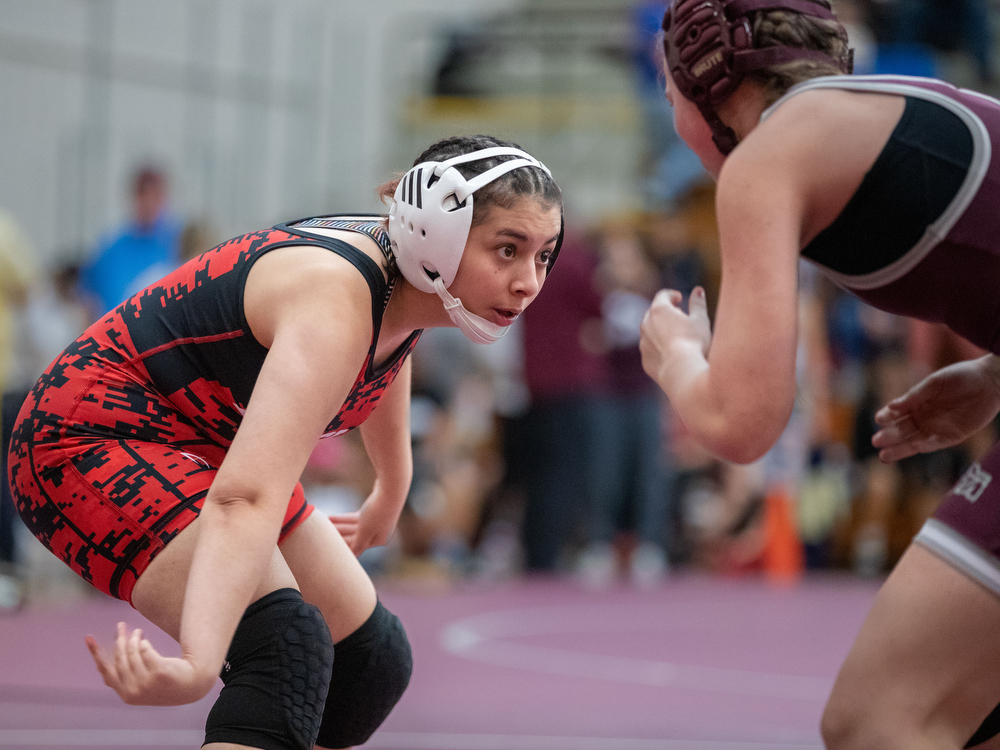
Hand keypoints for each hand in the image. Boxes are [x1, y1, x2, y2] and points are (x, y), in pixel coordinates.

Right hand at [85, 622, 215, 705]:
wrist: (194, 684)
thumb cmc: (167, 680)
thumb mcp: (143, 681)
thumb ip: (127, 673)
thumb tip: (111, 653)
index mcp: (127, 695)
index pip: (106, 671)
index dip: (96, 654)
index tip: (88, 638)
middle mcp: (134, 691)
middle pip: (119, 658)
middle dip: (119, 639)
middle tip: (121, 626)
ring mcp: (146, 683)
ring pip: (132, 652)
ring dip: (134, 638)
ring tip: (138, 631)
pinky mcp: (159, 673)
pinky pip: (145, 650)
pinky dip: (144, 643)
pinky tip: (146, 641)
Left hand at [330, 483, 403, 555]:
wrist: (391, 489)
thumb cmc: (378, 512)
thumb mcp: (365, 532)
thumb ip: (358, 545)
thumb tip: (353, 558)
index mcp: (380, 540)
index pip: (358, 546)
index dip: (342, 546)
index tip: (329, 547)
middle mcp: (380, 532)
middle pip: (355, 536)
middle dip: (339, 535)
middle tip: (322, 535)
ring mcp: (377, 520)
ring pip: (353, 526)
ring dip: (338, 525)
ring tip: (323, 525)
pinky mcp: (372, 509)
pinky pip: (355, 518)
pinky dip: (344, 518)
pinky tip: (332, 517)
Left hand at [639, 286, 711, 389]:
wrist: (681, 372)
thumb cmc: (693, 342)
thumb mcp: (700, 320)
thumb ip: (698, 303)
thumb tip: (698, 290)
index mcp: (659, 310)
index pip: (663, 295)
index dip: (672, 295)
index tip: (680, 299)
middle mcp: (646, 324)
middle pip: (653, 313)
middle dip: (665, 312)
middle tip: (678, 315)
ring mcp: (643, 342)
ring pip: (649, 332)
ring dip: (660, 330)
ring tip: (675, 334)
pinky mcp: (645, 359)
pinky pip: (651, 349)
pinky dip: (659, 348)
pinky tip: (671, 353)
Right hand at [872, 356, 999, 461]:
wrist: (991, 382)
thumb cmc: (961, 377)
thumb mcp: (935, 383)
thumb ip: (914, 396)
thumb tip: (892, 406)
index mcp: (916, 403)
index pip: (896, 413)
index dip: (886, 416)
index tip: (879, 420)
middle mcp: (923, 417)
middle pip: (902, 430)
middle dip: (889, 436)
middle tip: (876, 441)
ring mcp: (937, 428)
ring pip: (913, 441)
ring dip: (899, 449)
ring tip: (883, 456)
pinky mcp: (952, 436)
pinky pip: (934, 444)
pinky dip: (923, 446)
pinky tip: (913, 448)